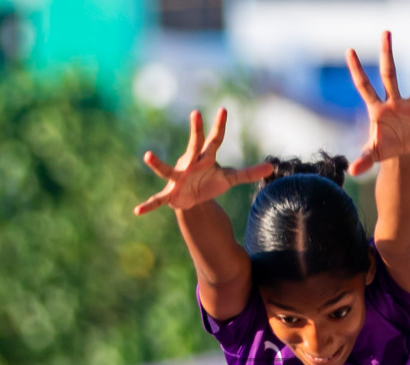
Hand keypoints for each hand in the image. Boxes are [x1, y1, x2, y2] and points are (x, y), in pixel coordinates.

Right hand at [134, 108, 272, 215]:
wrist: (192, 199)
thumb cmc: (209, 182)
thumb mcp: (230, 178)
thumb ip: (249, 173)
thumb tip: (271, 167)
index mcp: (205, 158)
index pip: (215, 140)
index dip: (220, 126)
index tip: (224, 109)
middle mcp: (190, 163)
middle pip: (194, 146)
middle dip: (195, 132)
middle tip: (196, 113)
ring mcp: (178, 177)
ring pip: (167, 169)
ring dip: (157, 164)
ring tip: (147, 155)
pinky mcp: (170, 194)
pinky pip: (158, 199)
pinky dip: (149, 205)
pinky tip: (138, 211)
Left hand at [345, 32, 409, 175]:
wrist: (401, 153)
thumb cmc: (383, 149)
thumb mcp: (373, 155)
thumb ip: (363, 160)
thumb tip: (351, 171)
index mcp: (378, 109)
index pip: (365, 85)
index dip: (357, 69)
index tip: (350, 51)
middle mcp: (394, 102)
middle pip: (390, 74)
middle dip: (388, 54)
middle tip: (386, 32)